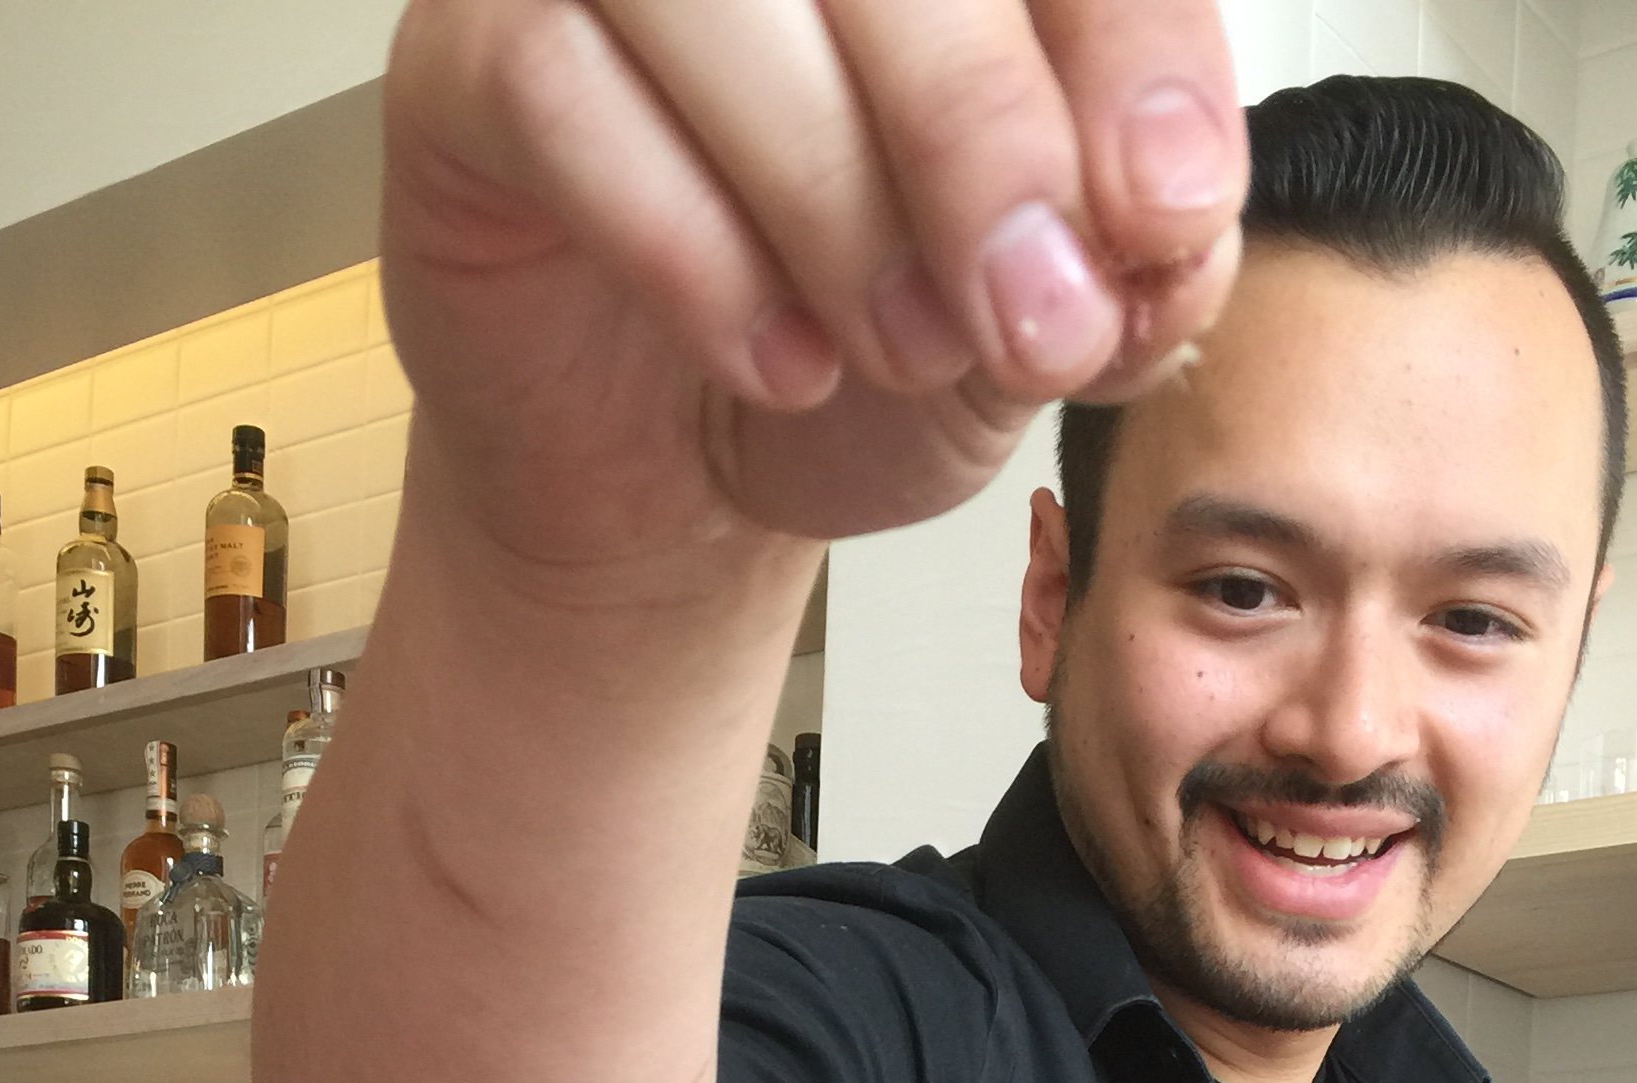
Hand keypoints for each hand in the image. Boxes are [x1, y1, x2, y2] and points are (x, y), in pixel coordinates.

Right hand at [380, 0, 1245, 570]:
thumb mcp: (1026, 334)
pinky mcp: (470, 59)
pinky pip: (567, 97)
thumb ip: (1119, 268)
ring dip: (837, 201)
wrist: (677, 484)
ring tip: (892, 351)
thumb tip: (1166, 238)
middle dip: (982, 135)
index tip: (1166, 209)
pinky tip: (776, 359)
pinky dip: (697, 254)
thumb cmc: (844, 352)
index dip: (1126, 44)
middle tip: (1027, 318)